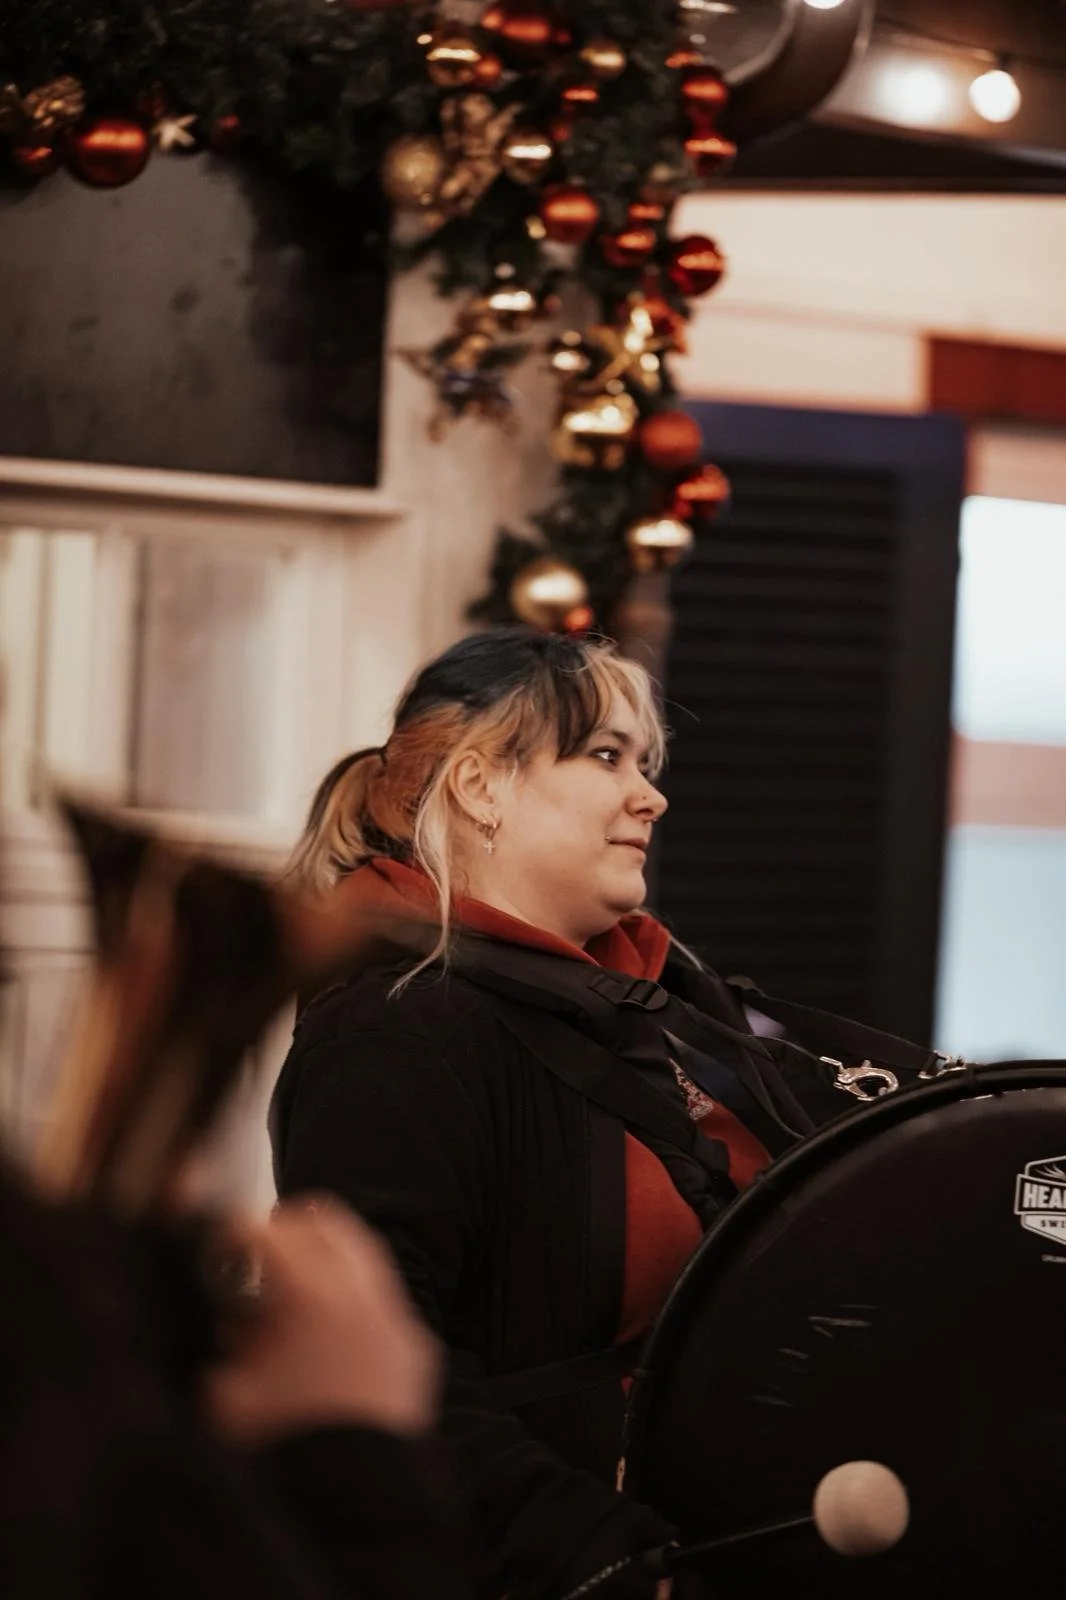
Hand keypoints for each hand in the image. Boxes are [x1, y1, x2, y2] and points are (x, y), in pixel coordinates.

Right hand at [203, 1198, 439, 1444]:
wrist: (359, 1500)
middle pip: (328, 1223)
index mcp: (313, 1296)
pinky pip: (384, 1301)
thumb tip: (234, 1324)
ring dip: (326, 1258)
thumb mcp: (229, 1400)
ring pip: (364, 1254)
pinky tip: (326, 1332)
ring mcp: (398, 1318)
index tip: (222, 1240)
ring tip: (292, 1288)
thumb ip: (226, 1349)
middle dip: (289, 1227)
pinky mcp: (416, 1348)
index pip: (272, 1233)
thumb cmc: (288, 1449)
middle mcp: (363, 1294)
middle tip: (260, 1247)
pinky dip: (353, 1299)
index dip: (238, 1231)